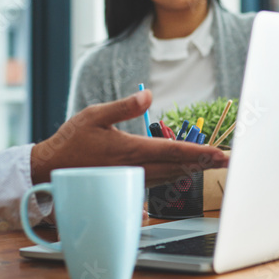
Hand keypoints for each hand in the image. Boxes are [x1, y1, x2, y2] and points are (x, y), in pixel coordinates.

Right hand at [30, 90, 227, 184]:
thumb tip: (147, 95)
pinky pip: (158, 181)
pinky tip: (183, 170)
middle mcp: (136, 168)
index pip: (174, 151)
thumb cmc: (71, 142)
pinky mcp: (127, 184)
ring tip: (212, 163)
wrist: (50, 171)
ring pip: (170, 175)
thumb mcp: (94, 115)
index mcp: (131, 150)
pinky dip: (175, 174)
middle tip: (228, 160)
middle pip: (179, 166)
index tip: (222, 154)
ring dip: (192, 169)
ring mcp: (132, 179)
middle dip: (205, 163)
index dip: (201, 153)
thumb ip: (123, 106)